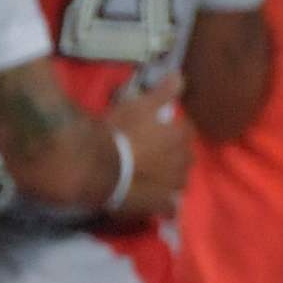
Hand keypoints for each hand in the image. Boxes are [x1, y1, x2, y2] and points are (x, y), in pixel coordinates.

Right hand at [95, 73, 190, 223]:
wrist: (96, 166)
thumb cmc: (118, 131)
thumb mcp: (139, 104)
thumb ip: (163, 91)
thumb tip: (180, 75)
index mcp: (179, 137)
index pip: (185, 130)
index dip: (173, 130)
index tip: (159, 129)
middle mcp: (181, 161)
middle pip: (185, 157)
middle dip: (175, 154)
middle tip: (155, 152)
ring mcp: (171, 185)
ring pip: (179, 181)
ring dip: (171, 177)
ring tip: (155, 176)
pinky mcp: (158, 204)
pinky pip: (170, 207)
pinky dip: (166, 205)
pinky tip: (157, 203)